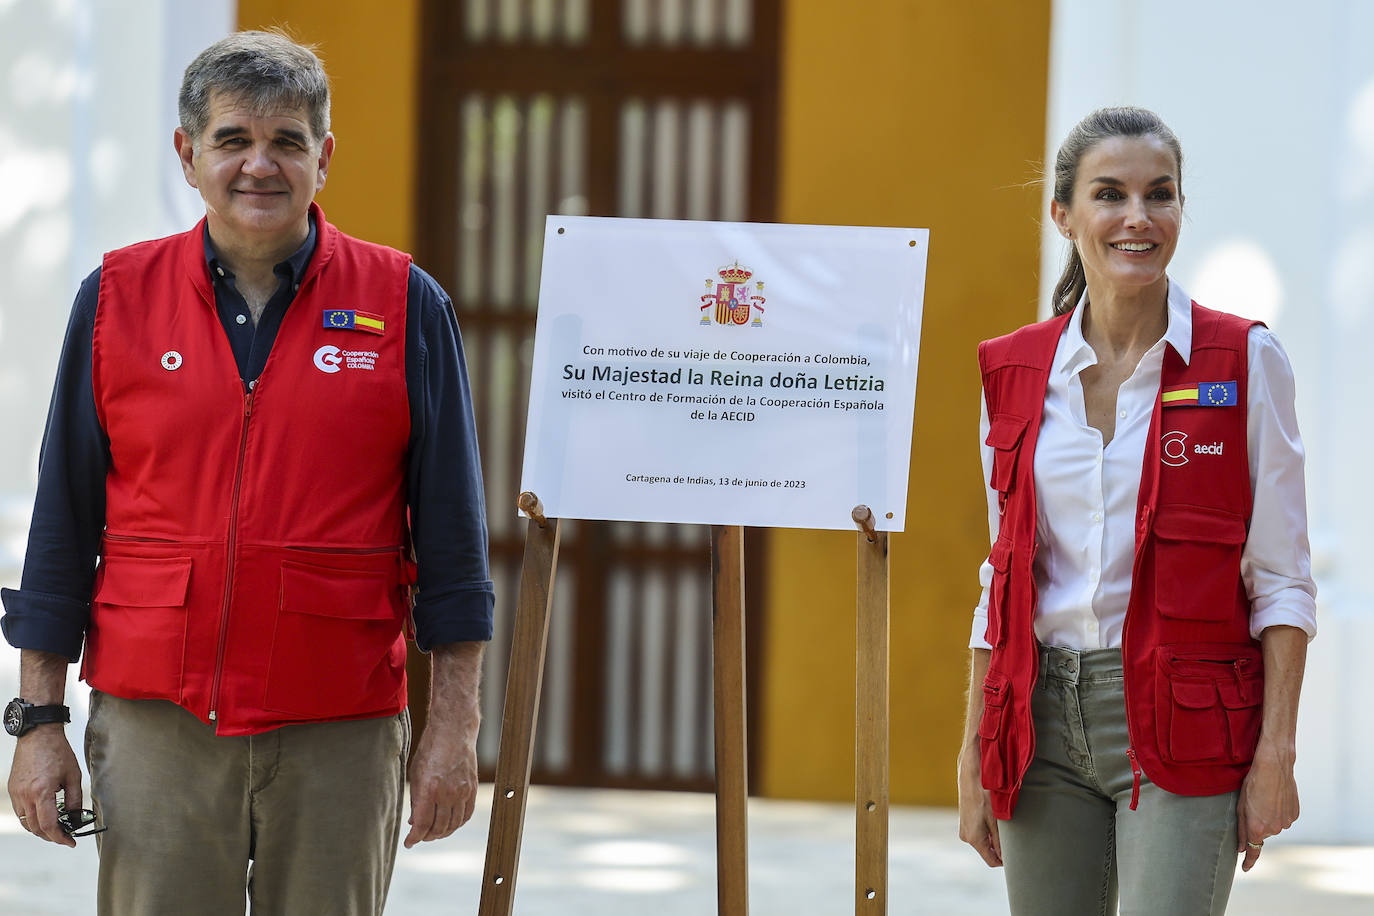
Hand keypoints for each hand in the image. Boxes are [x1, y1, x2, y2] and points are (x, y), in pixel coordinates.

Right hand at [8, 725, 81, 847]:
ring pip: (25, 822)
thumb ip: (74, 799)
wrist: (38, 735)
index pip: (49, 825)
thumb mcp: (73, 775)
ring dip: (40, 829)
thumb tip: (75, 817)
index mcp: (42, 792)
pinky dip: (31, 818)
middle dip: (51, 836)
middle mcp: (26, 795)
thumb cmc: (57, 751)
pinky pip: (20, 811)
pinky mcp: (13, 790)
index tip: (70, 841)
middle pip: (35, 828)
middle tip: (65, 836)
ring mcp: (16, 793)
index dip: (60, 837)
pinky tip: (43, 815)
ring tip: (56, 827)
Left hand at [403, 711, 478, 847]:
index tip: (409, 843)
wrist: (454, 731)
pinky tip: (450, 823)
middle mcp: (447, 793)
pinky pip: (467, 814)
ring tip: (434, 832)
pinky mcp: (473, 788)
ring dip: (443, 832)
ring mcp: (463, 791)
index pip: (422, 824)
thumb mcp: (416, 774)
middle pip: (439, 827)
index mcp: (429, 789)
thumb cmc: (431, 749)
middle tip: (420, 837)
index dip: (414, 838)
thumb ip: (415, 799)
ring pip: (454, 824)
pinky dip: (458, 823)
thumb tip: (415, 821)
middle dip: (427, 836)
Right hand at [957, 746, 1001, 866]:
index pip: (992, 860)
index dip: (1005, 860)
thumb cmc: (984, 793)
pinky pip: (979, 830)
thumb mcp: (996, 818)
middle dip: (1000, 846)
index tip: (1017, 853)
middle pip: (988, 850)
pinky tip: (994, 815)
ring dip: (995, 835)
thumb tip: (1005, 857)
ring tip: (1003, 821)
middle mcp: (966, 836)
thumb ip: (1000, 841)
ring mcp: (964, 827)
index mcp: (973, 838)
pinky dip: (989, 827)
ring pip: (984, 839)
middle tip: (1013, 835)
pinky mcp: (965, 819)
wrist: (971, 771)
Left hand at [1236, 739, 1298, 871]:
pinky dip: (1279, 812)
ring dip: (1268, 817)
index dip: (1248, 861)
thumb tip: (1240, 848)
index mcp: (1257, 828)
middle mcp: (1274, 829)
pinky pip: (1284, 818)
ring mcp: (1286, 823)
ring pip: (1274, 825)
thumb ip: (1240, 830)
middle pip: (1262, 833)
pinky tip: (1276, 798)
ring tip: (1265, 798)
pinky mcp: (1295, 815)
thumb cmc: (1252, 784)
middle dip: (1256, 823)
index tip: (1244, 868)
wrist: (1274, 767)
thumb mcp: (1240, 807)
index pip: (1253, 851)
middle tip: (1254, 804)